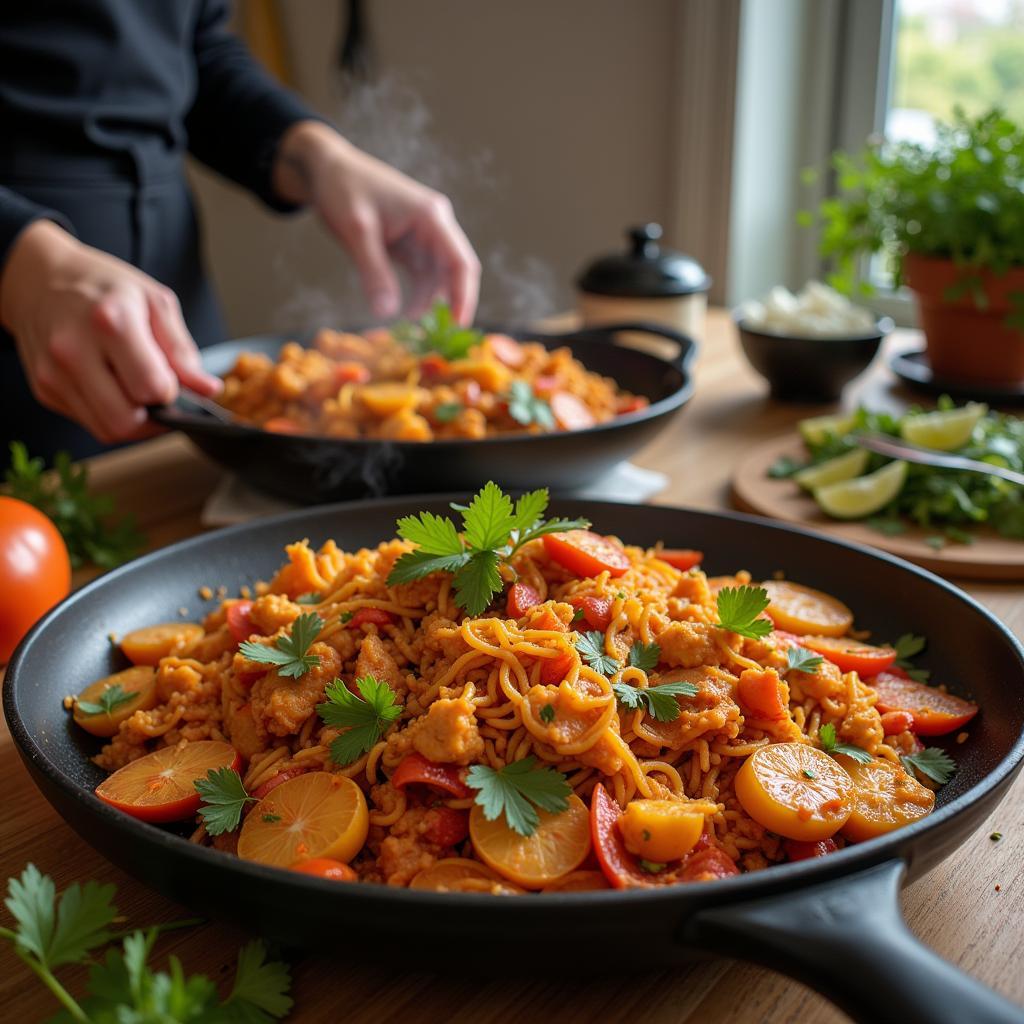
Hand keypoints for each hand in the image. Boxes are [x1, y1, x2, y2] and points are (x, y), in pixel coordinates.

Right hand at [0, 221, 220, 442]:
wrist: (40, 277)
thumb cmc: (105, 286)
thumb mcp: (155, 302)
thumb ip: (183, 351)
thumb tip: (209, 390)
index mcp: (110, 321)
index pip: (152, 389)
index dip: (170, 392)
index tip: (171, 379)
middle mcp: (74, 350)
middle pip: (126, 421)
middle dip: (153, 418)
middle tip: (158, 396)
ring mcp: (53, 373)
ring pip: (107, 430)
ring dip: (133, 422)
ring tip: (137, 392)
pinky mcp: (43, 388)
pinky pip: (88, 422)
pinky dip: (108, 413)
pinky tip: (111, 386)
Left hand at [275, 121, 479, 323]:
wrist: (326, 169)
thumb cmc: (343, 189)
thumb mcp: (356, 230)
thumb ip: (373, 271)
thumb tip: (387, 313)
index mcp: (431, 217)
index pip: (461, 261)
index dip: (464, 295)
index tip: (459, 326)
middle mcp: (435, 226)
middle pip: (457, 272)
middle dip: (452, 304)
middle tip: (443, 339)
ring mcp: (424, 237)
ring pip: (440, 279)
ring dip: (432, 305)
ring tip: (416, 331)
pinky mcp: (410, 246)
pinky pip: (423, 277)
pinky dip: (418, 298)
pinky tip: (407, 316)